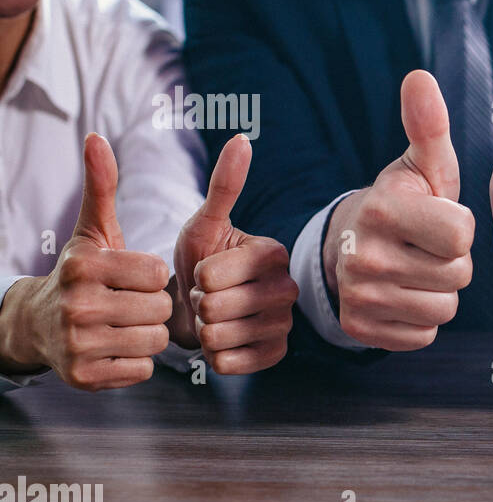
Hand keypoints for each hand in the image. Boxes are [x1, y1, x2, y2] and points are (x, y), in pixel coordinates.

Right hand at [0, 134, 171, 389]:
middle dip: (153, 307)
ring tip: (124, 324)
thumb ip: (102, 186)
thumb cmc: (81, 273)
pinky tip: (115, 347)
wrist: (38, 324)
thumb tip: (97, 137)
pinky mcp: (84, 377)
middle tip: (129, 303)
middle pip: (160, 309)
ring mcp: (78, 343)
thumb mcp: (93, 229)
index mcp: (84, 266)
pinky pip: (142, 369)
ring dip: (148, 334)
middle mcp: (77, 305)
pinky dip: (136, 361)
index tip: (132, 276)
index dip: (153, 276)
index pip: (158, 273)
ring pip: (155, 341)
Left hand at [173, 134, 298, 374]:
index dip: (196, 276)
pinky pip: (231, 363)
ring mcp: (285, 324)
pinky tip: (220, 342)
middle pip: (218, 308)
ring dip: (204, 331)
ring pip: (222, 336)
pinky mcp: (276, 354)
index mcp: (274, 252)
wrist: (196, 307)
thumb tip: (242, 139)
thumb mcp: (203, 223)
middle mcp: (288, 287)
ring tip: (211, 319)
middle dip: (198, 305)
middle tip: (204, 298)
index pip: (214, 275)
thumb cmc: (197, 261)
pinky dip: (214, 357)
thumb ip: (223, 185)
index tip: (202, 272)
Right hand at [324, 70, 473, 350]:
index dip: (462, 228)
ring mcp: (358, 296)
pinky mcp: (360, 329)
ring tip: (420, 269)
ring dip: (442, 292)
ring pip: (444, 309)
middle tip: (430, 248)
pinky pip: (424, 336)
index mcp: (382, 209)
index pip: (461, 235)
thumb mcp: (421, 165)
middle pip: (457, 275)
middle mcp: (362, 255)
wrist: (352, 246)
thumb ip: (429, 127)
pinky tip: (407, 294)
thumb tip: (420, 78)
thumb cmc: (403, 203)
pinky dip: (423, 320)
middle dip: (454, 262)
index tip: (442, 218)